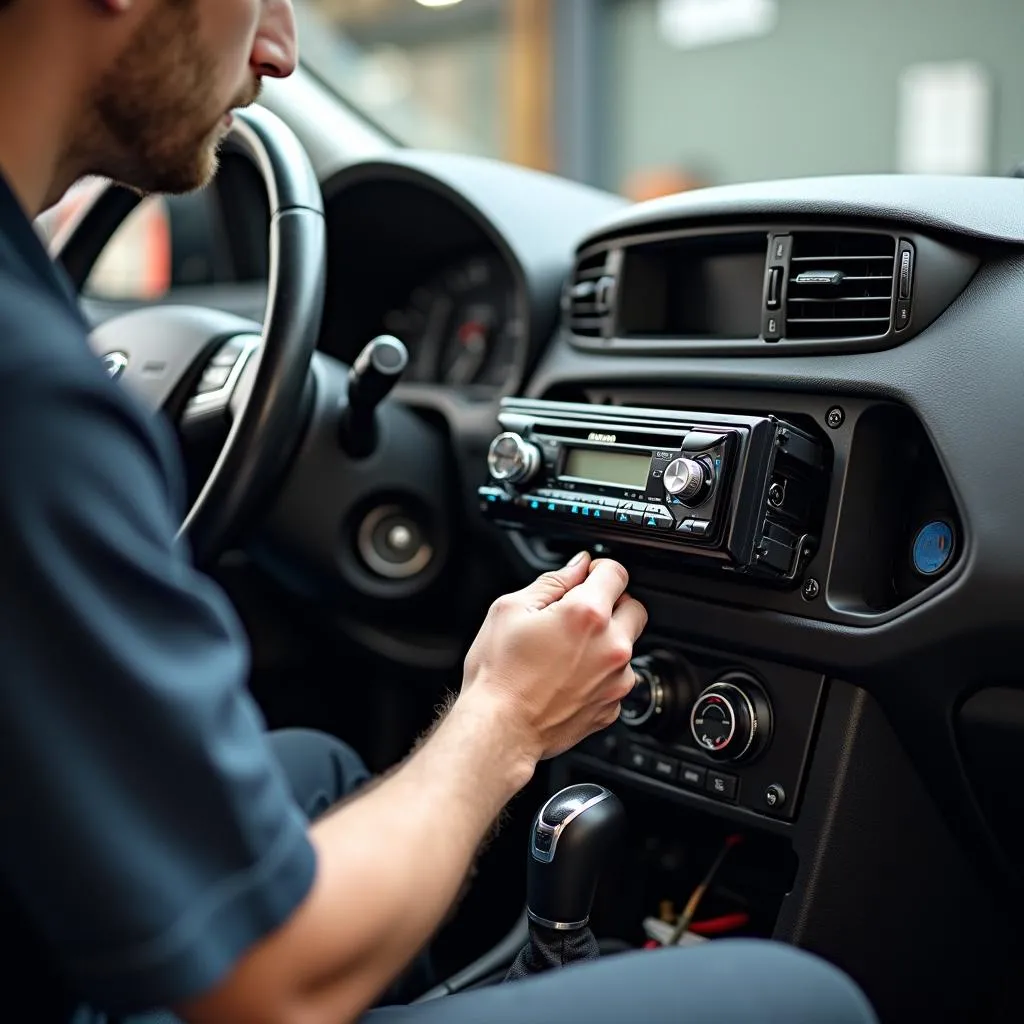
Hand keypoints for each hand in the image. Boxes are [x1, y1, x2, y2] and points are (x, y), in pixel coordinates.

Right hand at [460, 552, 647, 763]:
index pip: (616, 573)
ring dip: (605, 641)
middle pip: (634, 607)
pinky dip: (599, 674)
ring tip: (565, 652)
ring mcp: (616, 679)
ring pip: (626, 645)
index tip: (587, 577)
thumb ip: (552, 581)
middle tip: (578, 614)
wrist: (500, 729)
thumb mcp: (511, 609)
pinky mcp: (612, 706)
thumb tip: (577, 567)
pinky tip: (567, 677)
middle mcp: (611, 645)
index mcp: (587, 614)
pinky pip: (616, 679)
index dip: (599, 569)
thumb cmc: (500, 674)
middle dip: (611, 604)